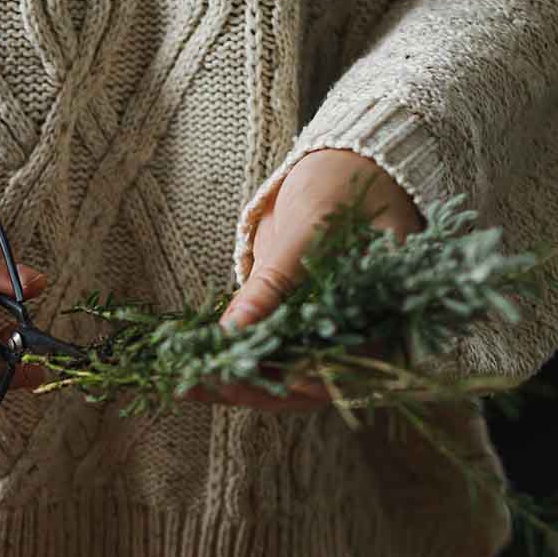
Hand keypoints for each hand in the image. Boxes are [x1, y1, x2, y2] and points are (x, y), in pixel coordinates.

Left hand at [191, 148, 421, 410]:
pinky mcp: (287, 322)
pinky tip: (186, 361)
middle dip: (245, 386)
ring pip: (272, 372)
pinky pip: (256, 347)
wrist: (343, 169)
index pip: (335, 375)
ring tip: (180, 381)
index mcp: (377, 325)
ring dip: (227, 378)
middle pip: (297, 384)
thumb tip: (234, 329)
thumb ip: (275, 283)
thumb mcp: (309, 233)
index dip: (290, 387)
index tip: (248, 385)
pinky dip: (224, 355)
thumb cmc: (344, 193)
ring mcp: (316, 333)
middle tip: (198, 384)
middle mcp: (348, 340)